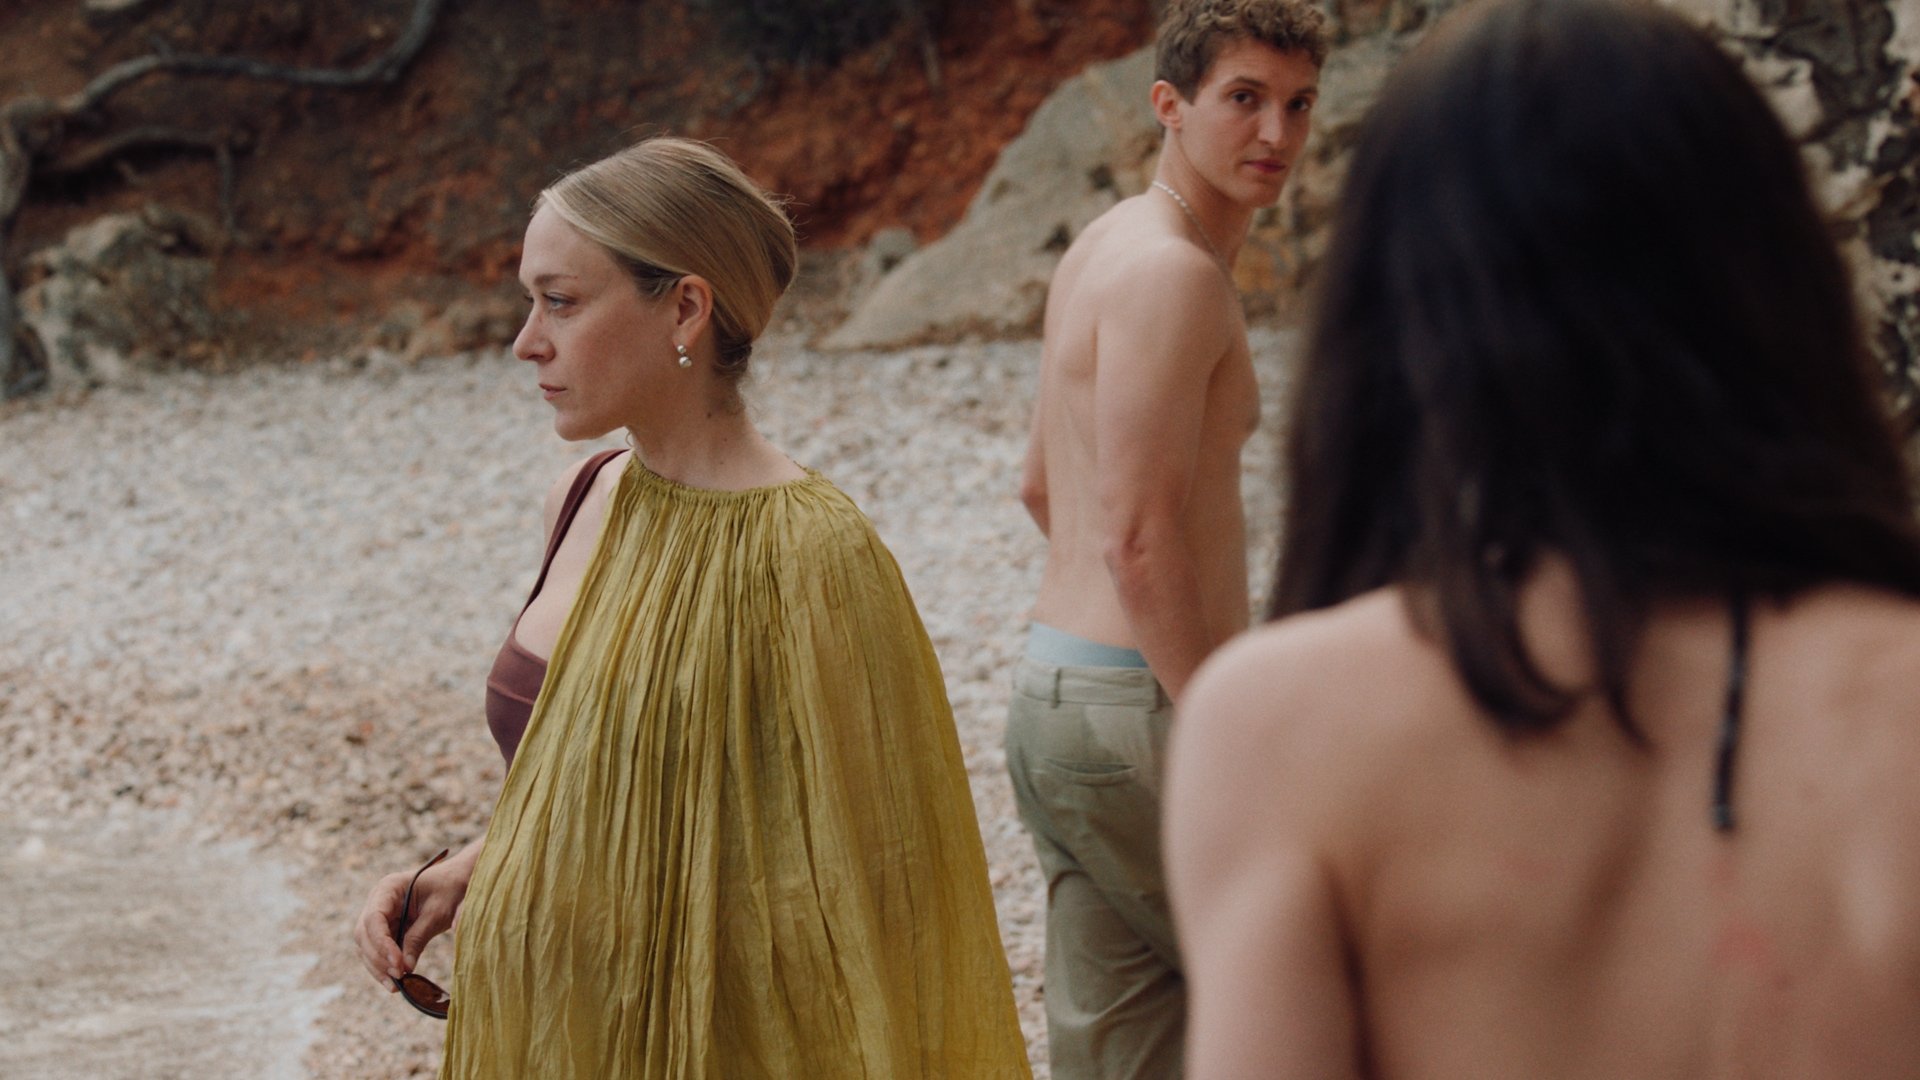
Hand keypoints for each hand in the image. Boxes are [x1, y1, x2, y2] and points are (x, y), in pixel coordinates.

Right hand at [351, 844, 474, 990]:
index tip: (398, 964)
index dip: (381, 944)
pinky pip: (377, 950)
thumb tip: (405, 968)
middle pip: (364, 934)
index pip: (374, 918)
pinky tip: (395, 984)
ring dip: (378, 967)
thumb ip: (419, 937)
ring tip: (396, 986)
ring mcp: (379, 915)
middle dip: (378, 959)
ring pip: (367, 946)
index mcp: (388, 888)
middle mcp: (377, 901)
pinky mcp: (386, 929)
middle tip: (398, 978)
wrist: (457, 882)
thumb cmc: (450, 890)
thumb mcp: (438, 913)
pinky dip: (384, 967)